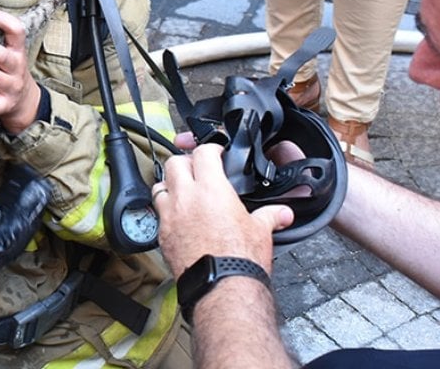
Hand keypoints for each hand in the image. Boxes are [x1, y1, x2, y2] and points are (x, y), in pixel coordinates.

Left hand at [154, 143, 292, 276]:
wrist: (222, 288)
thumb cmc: (240, 259)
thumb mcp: (261, 231)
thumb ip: (270, 216)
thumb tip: (282, 213)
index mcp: (211, 189)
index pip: (203, 153)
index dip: (210, 149)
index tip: (215, 154)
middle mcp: (186, 199)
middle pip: (174, 164)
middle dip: (185, 162)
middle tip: (196, 169)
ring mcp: (170, 217)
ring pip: (159, 187)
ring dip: (170, 185)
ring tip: (182, 191)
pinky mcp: (162, 236)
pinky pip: (157, 215)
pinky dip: (165, 212)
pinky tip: (177, 218)